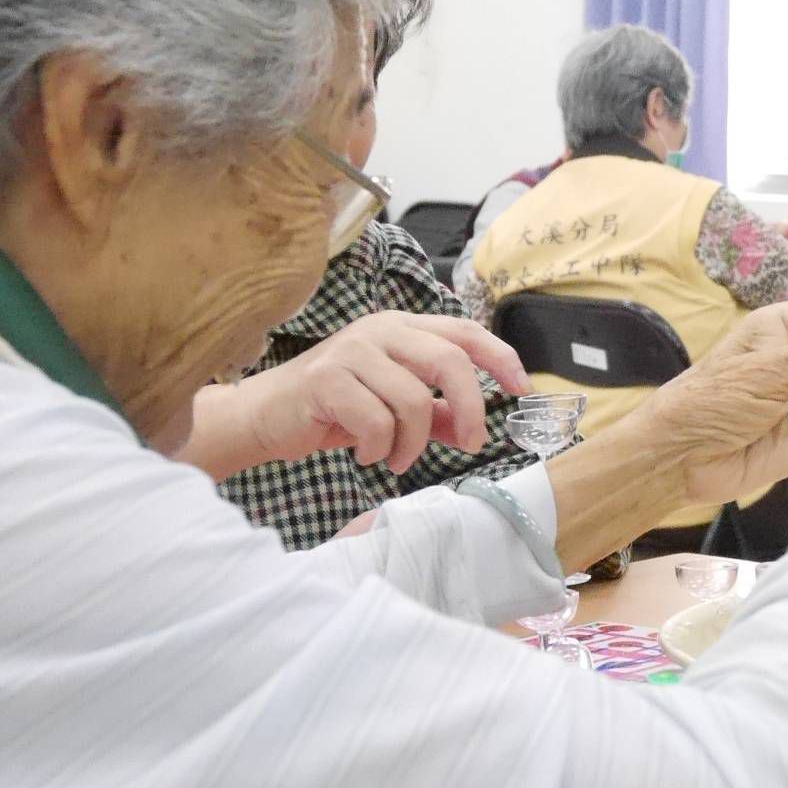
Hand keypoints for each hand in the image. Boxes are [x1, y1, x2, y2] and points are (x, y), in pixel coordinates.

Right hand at [206, 312, 527, 475]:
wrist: (265, 417)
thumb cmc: (333, 408)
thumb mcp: (394, 409)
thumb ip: (437, 414)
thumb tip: (474, 430)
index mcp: (403, 328)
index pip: (465, 332)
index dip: (500, 358)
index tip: (522, 389)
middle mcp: (381, 330)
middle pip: (450, 361)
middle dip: (470, 408)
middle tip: (473, 444)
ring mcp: (352, 351)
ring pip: (413, 400)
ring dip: (413, 443)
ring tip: (397, 459)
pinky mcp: (326, 380)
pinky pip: (376, 422)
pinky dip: (379, 448)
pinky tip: (365, 454)